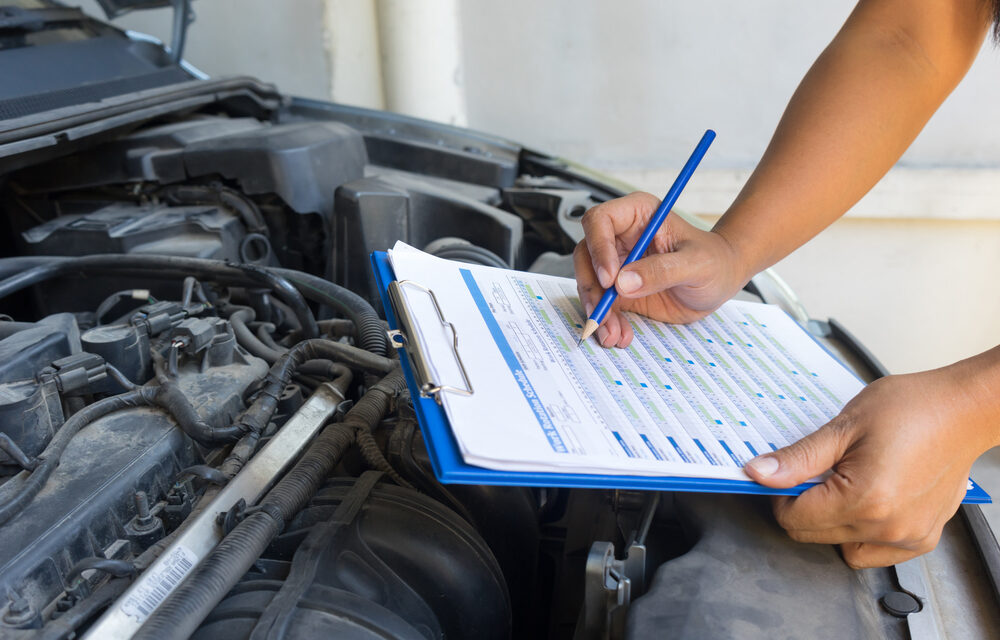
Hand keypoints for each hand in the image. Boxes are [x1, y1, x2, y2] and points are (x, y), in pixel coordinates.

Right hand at [573, 192, 746, 347]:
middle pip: (586, 256)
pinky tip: (620, 335)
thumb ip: (663, 270)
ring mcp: (618, 265)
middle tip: (601, 312)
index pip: (600, 221)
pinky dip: (607, 323)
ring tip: (612, 333)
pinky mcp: (620, 291)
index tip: (610, 279)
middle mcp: (621, 238)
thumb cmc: (715, 261)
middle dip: (590, 288)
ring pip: (590, 284)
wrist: (722, 281)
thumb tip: (624, 282)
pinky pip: (603, 306)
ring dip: (597, 311)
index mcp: (637, 216)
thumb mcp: (697, 263)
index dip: (598, 248)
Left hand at [744, 368, 992, 567]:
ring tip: (845, 483)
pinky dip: (861, 532)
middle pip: (813, 535)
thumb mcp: (844, 426)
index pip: (794, 519)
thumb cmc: (912, 408)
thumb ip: (798, 458)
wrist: (964, 410)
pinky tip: (867, 500)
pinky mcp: (922, 539)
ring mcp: (907, 537)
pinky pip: (874, 552)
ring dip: (831, 521)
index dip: (780, 495)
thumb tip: (759, 473)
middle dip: (803, 506)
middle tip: (816, 471)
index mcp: (864, 499)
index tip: (785, 474)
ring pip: (840, 546)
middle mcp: (887, 526)